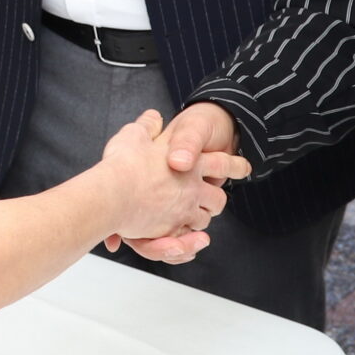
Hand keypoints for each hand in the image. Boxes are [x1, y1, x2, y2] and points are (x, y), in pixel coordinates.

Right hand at [95, 109, 244, 260]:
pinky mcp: (171, 230)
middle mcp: (191, 187)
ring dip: (198, 218)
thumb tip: (153, 116)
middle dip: (215, 201)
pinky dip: (183, 237)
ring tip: (189, 216)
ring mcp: (183, 210)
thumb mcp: (134, 134)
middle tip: (211, 199)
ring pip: (203, 220)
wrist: (111, 194)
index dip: (234, 165)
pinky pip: (186, 237)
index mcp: (189, 161)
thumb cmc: (123, 164)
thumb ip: (147, 125)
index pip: (222, 162)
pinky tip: (175, 232)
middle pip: (217, 199)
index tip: (244, 168)